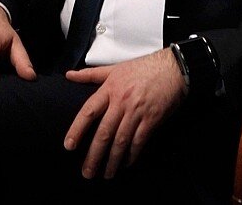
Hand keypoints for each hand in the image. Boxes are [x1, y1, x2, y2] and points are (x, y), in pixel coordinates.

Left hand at [63, 47, 186, 179]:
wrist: (172, 68)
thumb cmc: (143, 68)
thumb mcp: (115, 68)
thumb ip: (91, 74)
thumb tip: (69, 75)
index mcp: (110, 88)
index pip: (89, 111)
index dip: (77, 129)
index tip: (69, 146)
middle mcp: (122, 101)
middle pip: (104, 132)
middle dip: (94, 155)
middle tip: (87, 172)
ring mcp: (137, 111)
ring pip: (121, 140)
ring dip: (112, 160)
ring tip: (106, 174)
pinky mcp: (152, 119)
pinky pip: (139, 141)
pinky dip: (132, 155)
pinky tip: (126, 163)